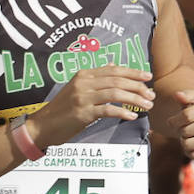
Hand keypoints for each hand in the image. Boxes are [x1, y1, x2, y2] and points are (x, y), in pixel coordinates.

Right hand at [25, 65, 154, 148]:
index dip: (133, 72)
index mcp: (84, 75)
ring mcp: (82, 98)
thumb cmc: (63, 109)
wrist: (41, 126)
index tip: (148, 76)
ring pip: (115, 93)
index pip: (113, 69)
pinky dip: (122, 111)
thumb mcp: (77, 88)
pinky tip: (132, 116)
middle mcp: (84, 83)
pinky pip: (107, 110)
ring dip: (134, 99)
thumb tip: (113, 66)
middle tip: (151, 95)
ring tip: (147, 106)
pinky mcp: (82, 113)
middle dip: (138, 86)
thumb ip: (96, 79)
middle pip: (117, 80)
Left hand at [165, 90, 193, 158]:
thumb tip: (178, 95)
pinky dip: (189, 150)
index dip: (174, 120)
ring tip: (189, 135)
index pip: (186, 116)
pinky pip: (193, 155)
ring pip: (188, 144)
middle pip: (186, 131)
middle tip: (184, 128)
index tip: (172, 121)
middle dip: (180, 130)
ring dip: (184, 141)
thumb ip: (185, 96)